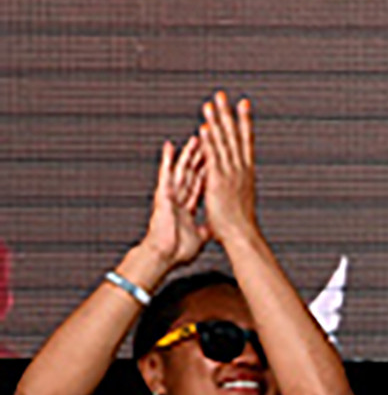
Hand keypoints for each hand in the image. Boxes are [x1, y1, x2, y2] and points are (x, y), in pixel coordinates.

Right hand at [138, 136, 208, 270]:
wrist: (165, 255)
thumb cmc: (178, 250)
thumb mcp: (200, 237)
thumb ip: (206, 229)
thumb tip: (215, 229)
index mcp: (187, 207)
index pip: (201, 185)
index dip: (208, 173)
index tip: (216, 161)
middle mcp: (178, 197)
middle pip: (192, 174)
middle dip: (201, 159)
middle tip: (210, 143)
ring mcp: (170, 194)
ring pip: (182, 169)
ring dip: (189, 154)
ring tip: (195, 139)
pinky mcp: (163, 193)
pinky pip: (166, 173)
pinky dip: (168, 160)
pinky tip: (169, 146)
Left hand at [196, 91, 260, 245]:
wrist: (241, 237)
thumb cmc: (240, 226)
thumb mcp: (239, 203)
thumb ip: (236, 190)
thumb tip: (238, 190)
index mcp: (246, 172)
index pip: (244, 141)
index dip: (244, 122)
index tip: (243, 106)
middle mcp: (241, 169)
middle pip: (234, 136)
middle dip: (229, 114)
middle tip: (224, 95)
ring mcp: (230, 173)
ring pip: (223, 142)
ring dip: (217, 122)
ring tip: (211, 103)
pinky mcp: (218, 180)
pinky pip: (213, 157)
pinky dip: (209, 142)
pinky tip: (204, 128)